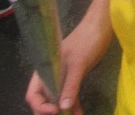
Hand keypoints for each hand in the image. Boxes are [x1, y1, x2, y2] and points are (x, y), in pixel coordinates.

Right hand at [25, 0, 111, 114]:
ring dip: (64, 111)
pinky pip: (69, 95)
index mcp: (44, 70)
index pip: (33, 95)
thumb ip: (70, 86)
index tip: (56, 111)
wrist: (101, 27)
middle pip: (43, 100)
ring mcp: (61, 77)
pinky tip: (80, 113)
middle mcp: (50, 76)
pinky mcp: (73, 78)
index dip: (41, 106)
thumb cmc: (86, 41)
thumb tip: (63, 107)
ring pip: (57, 100)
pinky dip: (74, 105)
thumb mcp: (78, 64)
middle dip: (51, 112)